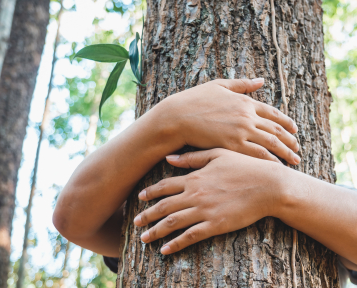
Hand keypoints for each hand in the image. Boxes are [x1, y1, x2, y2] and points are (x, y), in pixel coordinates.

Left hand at [133, 149, 285, 254]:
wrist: (268, 185)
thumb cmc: (245, 167)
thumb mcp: (217, 154)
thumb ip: (192, 158)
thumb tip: (169, 158)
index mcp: (195, 177)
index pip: (165, 186)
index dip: (150, 193)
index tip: (139, 198)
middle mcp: (195, 194)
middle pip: (164, 207)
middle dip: (147, 216)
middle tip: (135, 222)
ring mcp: (204, 210)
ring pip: (172, 223)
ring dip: (156, 231)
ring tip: (144, 239)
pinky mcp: (215, 225)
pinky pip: (190, 236)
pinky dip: (176, 244)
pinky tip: (165, 250)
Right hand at [160, 78, 299, 164]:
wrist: (177, 116)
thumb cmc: (194, 100)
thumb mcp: (219, 86)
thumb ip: (242, 84)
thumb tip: (261, 80)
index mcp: (245, 101)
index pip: (273, 113)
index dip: (286, 122)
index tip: (294, 130)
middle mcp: (247, 116)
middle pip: (276, 130)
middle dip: (290, 140)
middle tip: (298, 148)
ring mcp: (241, 131)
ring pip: (271, 143)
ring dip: (285, 152)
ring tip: (294, 160)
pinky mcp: (232, 145)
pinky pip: (257, 155)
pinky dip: (269, 161)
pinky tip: (276, 167)